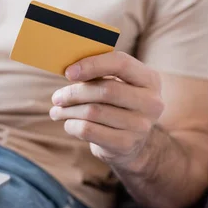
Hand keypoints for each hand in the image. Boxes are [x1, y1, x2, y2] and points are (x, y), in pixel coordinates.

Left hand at [49, 51, 164, 171]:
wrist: (130, 142)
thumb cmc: (116, 105)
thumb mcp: (117, 84)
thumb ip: (99, 73)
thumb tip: (69, 70)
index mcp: (149, 79)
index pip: (121, 63)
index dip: (92, 65)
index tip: (68, 72)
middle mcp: (151, 102)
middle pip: (105, 90)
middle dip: (74, 93)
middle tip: (56, 98)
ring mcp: (141, 125)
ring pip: (93, 112)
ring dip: (68, 111)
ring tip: (57, 111)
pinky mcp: (127, 144)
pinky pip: (89, 130)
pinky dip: (72, 125)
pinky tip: (68, 123)